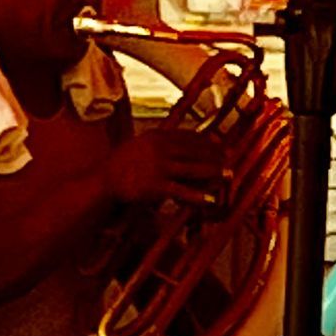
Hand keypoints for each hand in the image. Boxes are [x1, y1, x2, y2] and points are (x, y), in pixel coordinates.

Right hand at [108, 125, 227, 209]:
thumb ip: (161, 142)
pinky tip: (210, 199)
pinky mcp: (156, 186)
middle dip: (215, 155)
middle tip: (230, 159)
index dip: (208, 140)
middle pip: (195, 151)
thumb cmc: (124, 163)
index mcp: (157, 136)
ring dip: (213, 172)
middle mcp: (160, 149)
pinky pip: (182, 191)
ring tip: (228, 174)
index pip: (189, 136)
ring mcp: (158, 167)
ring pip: (193, 169)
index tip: (221, 144)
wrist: (104, 179)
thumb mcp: (142, 144)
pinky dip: (198, 196)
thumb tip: (182, 143)